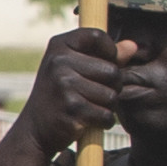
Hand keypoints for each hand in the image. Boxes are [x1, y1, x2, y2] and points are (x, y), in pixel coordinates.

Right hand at [22, 27, 123, 151]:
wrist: (34, 129)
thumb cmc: (59, 95)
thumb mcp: (74, 68)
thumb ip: (104, 56)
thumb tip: (133, 46)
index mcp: (58, 46)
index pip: (97, 36)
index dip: (109, 51)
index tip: (103, 64)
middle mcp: (59, 61)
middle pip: (112, 70)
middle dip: (111, 86)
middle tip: (93, 94)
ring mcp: (64, 84)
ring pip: (112, 95)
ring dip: (106, 106)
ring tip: (88, 107)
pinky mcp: (72, 108)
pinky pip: (106, 115)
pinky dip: (102, 122)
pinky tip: (87, 121)